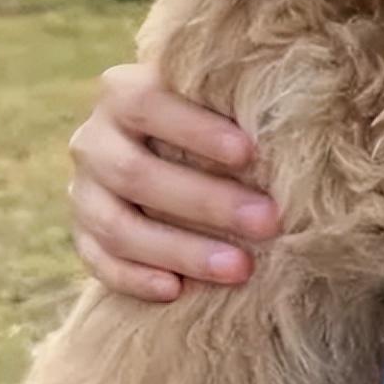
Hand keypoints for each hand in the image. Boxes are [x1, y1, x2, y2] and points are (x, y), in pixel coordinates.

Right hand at [68, 63, 280, 301]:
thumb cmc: (215, 119)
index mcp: (122, 92)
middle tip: (268, 221)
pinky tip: (177, 291)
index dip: (197, 130)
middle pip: (137, 174)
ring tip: (240, 269)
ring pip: (118, 227)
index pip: (150, 105)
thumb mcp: (219, 101)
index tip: (250, 153)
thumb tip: (300, 122)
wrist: (167, 149)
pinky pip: (99, 262)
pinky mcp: (83, 234)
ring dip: (181, 250)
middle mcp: (93, 139)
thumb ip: (239, 102)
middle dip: (207, 202)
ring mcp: (83, 190)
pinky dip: (135, 279)